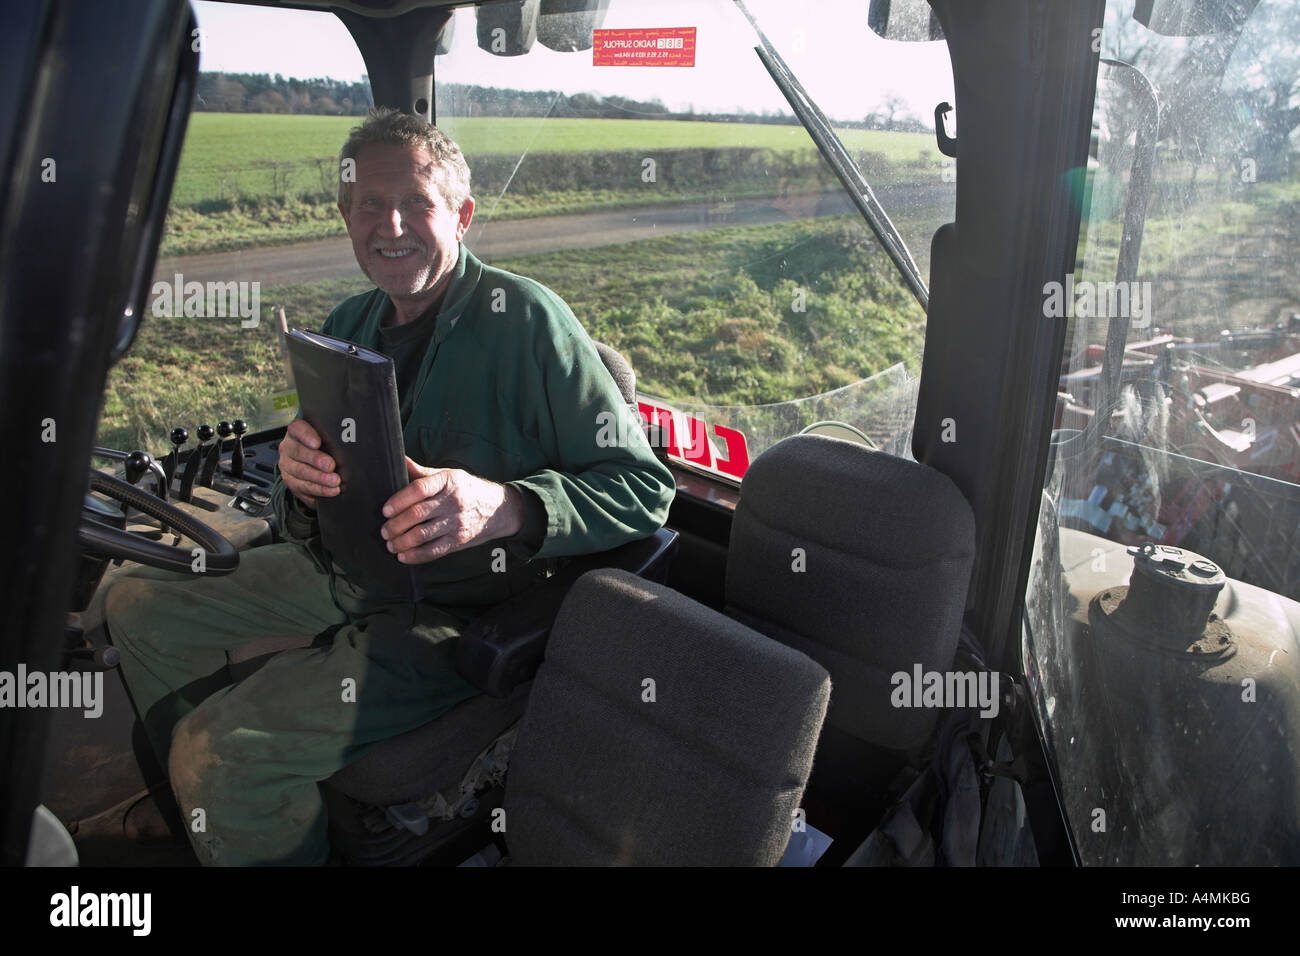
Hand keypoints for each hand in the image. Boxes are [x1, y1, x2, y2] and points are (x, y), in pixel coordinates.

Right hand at [277, 419, 338, 507]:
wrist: (311, 467)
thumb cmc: (323, 448)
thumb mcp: (326, 439)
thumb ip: (332, 439)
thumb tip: (349, 442)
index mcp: (296, 432)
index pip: (297, 428)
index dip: (306, 435)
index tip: (317, 443)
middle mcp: (288, 448)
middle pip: (298, 452)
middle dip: (316, 459)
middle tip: (331, 465)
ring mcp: (288, 466)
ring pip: (301, 472)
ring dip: (320, 478)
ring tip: (335, 481)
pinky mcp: (292, 483)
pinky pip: (304, 488)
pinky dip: (320, 490)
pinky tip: (331, 491)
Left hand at [380, 457, 525, 563]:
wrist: (498, 509)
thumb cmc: (467, 490)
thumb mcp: (449, 476)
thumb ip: (422, 473)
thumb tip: (398, 459)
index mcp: (448, 481)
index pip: (419, 489)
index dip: (398, 500)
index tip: (385, 510)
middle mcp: (452, 502)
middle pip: (417, 514)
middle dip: (395, 525)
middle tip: (384, 530)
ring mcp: (456, 523)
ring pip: (422, 535)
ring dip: (401, 542)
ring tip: (390, 543)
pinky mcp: (458, 540)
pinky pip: (433, 551)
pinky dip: (415, 556)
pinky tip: (403, 556)